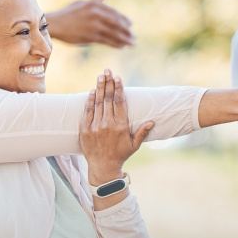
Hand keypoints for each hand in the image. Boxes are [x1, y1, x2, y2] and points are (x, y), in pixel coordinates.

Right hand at [45, 0, 134, 47]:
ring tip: (131, 44)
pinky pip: (106, 41)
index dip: (124, 20)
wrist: (55, 24)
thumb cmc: (68, 13)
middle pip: (116, 24)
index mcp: (95, 5)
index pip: (114, 13)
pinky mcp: (90, 36)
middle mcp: (96, 15)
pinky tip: (121, 47)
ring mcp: (94, 26)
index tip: (131, 25)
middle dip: (127, 31)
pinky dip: (115, 44)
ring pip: (113, 34)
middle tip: (133, 37)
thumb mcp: (83, 3)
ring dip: (124, 40)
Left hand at [80, 69, 154, 198]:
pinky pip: (87, 112)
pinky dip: (90, 101)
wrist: (102, 168)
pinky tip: (92, 91)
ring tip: (100, 76)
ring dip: (99, 88)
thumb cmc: (120, 155)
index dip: (118, 89)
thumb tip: (152, 121)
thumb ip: (142, 132)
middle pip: (108, 99)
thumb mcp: (134, 145)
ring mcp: (95, 127)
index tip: (118, 77)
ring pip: (97, 103)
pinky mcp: (85, 130)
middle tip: (108, 70)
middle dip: (108, 83)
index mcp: (120, 126)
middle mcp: (107, 125)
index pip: (119, 103)